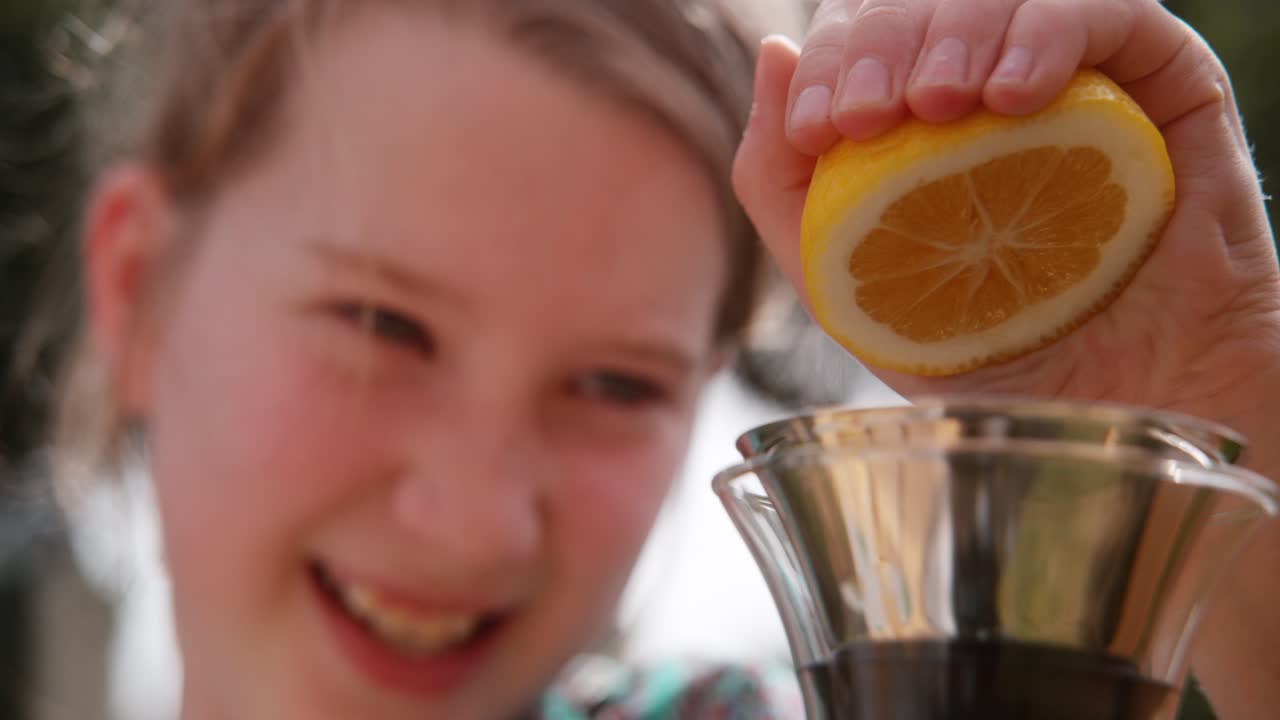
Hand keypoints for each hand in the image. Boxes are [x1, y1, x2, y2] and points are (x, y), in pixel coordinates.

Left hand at [735, 0, 1279, 416]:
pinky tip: (1015, 97)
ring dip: (957, 30)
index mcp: (921, 116)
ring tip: (941, 105)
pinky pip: (1111, 12)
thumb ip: (782, 180)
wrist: (1107, 418)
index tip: (821, 127)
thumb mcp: (844, 286)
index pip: (866, 27)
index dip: (836, 54)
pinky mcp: (1167, 81)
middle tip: (869, 115)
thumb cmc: (980, 360)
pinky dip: (1051, 33)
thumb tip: (773, 51)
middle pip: (927, 1)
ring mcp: (1083, 76)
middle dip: (881, 41)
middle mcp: (996, 81)